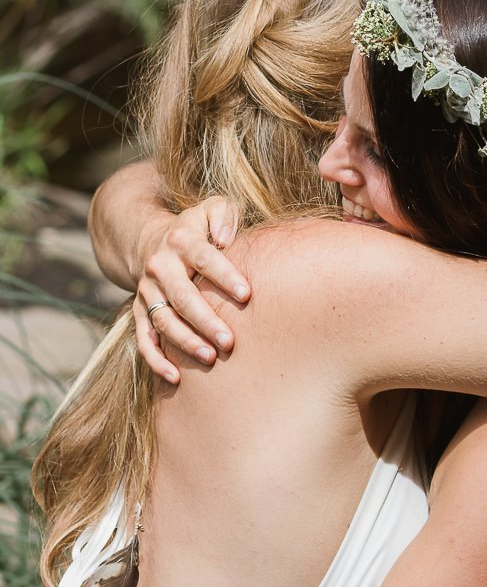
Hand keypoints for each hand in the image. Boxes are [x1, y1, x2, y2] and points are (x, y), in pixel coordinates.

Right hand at [134, 197, 249, 382]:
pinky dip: (156, 360)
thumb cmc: (196, 228)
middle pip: (182, 297)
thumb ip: (224, 215)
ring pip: (163, 321)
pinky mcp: (139, 311)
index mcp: (181, 240)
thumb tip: (227, 238)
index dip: (224, 276)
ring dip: (185, 342)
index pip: (204, 258)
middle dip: (206, 320)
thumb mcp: (211, 208)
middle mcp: (160, 267)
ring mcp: (147, 292)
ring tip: (210, 358)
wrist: (148, 240)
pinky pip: (143, 339)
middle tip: (230, 342)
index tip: (247, 294)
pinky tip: (175, 378)